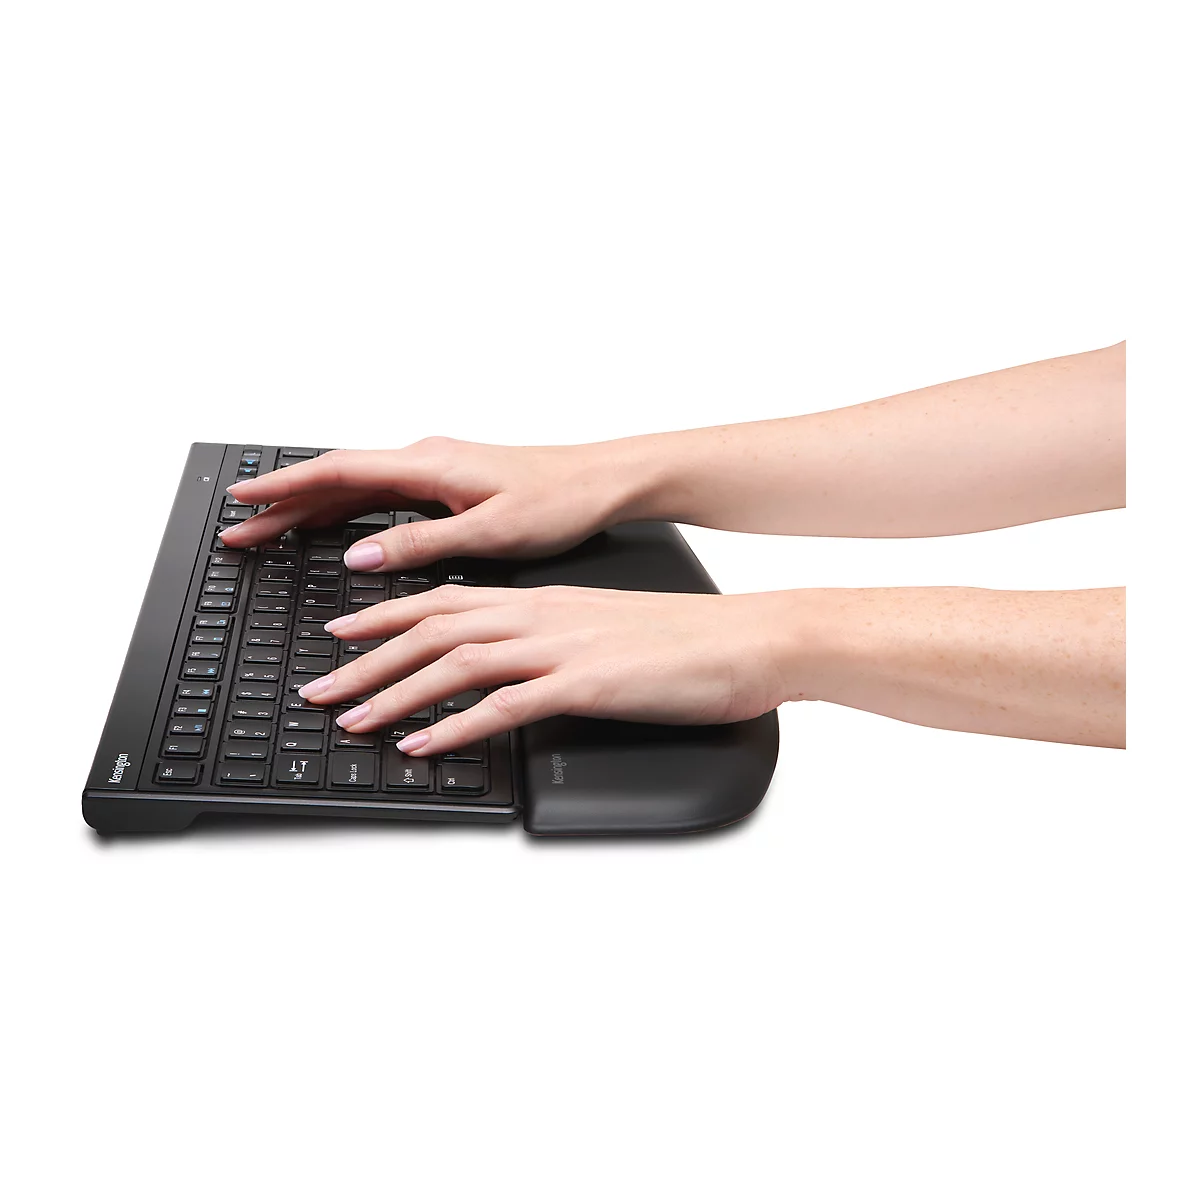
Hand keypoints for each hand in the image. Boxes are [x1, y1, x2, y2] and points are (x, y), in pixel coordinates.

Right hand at [219, 438, 644, 569]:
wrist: (605, 481)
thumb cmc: (561, 500)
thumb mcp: (490, 532)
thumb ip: (421, 544)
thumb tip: (360, 556)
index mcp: (428, 465)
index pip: (336, 472)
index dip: (282, 487)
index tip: (241, 500)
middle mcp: (425, 459)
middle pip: (335, 479)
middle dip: (282, 503)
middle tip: (240, 530)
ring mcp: (435, 469)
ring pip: (356, 486)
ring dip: (311, 507)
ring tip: (270, 531)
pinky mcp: (449, 483)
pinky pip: (381, 492)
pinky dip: (347, 508)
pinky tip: (336, 528)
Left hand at [296, 585, 792, 753]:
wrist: (747, 638)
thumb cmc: (684, 637)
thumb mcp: (603, 628)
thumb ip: (553, 639)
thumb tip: (515, 667)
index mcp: (542, 600)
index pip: (445, 600)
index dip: (384, 616)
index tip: (341, 635)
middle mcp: (540, 615)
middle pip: (431, 629)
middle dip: (366, 660)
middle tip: (319, 688)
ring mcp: (560, 647)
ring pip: (455, 663)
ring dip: (394, 693)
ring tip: (350, 720)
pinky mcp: (584, 684)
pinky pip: (504, 706)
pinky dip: (455, 726)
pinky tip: (423, 746)